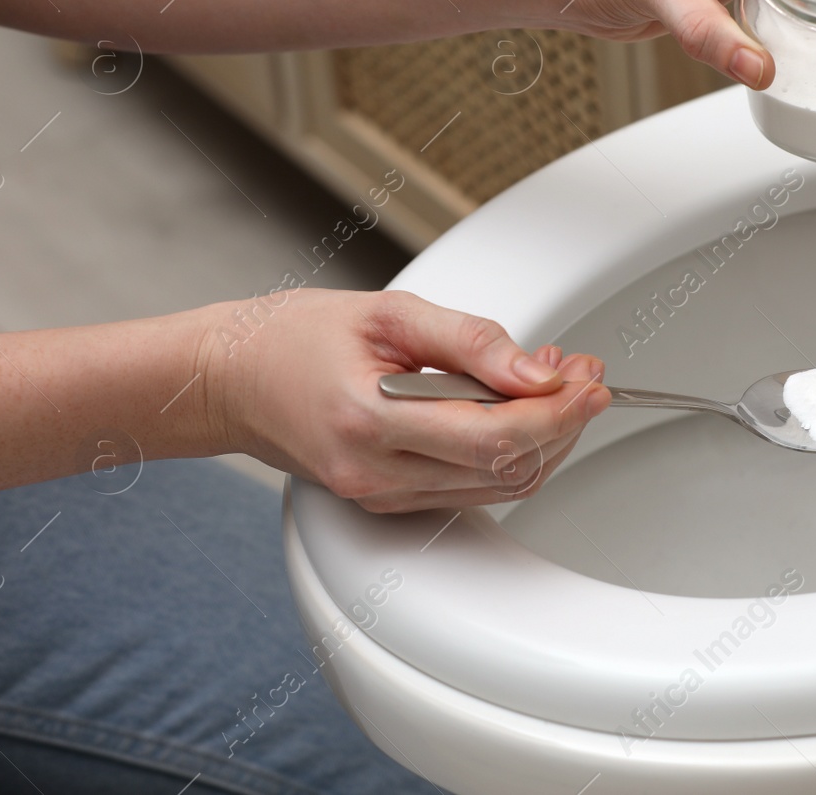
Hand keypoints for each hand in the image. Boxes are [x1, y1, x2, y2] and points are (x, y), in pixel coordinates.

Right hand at [200, 289, 608, 510]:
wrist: (225, 380)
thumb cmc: (293, 337)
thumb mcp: (388, 313)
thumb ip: (469, 341)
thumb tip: (538, 370)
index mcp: (372, 424)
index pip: (495, 437)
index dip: (558, 411)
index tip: (590, 379)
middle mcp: (378, 476)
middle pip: (507, 470)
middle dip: (563, 423)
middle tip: (586, 375)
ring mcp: (382, 497)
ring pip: (497, 487)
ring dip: (544, 439)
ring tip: (560, 385)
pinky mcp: (388, 501)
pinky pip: (471, 489)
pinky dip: (510, 452)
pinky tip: (520, 411)